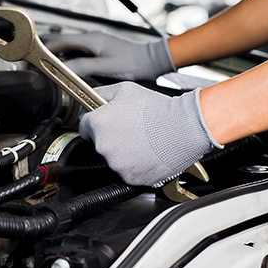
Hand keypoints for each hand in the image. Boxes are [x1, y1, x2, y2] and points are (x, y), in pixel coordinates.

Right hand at [46, 31, 174, 80]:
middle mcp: (92, 39)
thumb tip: (63, 70)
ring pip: (73, 51)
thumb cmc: (132, 62)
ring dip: (64, 59)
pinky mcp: (100, 51)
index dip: (47, 48)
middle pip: (65, 45)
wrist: (150, 61)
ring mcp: (96, 44)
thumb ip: (82, 67)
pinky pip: (82, 55)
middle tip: (43, 67)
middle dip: (53, 55)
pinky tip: (74, 72)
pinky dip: (74, 62)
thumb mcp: (104, 66)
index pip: (61, 40)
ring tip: (56, 71)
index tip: (37, 56)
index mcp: (91, 39)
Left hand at [79, 82, 222, 186]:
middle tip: (131, 129)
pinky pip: (126, 171)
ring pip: (112, 158)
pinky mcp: (130, 178)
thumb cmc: (157, 109)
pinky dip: (134, 165)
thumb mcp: (126, 90)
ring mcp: (116, 164)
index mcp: (99, 123)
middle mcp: (103, 146)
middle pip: (98, 143)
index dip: (96, 123)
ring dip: (122, 151)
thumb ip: (102, 94)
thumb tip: (92, 98)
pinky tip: (146, 152)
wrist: (183, 128)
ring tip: (142, 140)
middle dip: (110, 136)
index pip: (84, 127)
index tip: (108, 123)